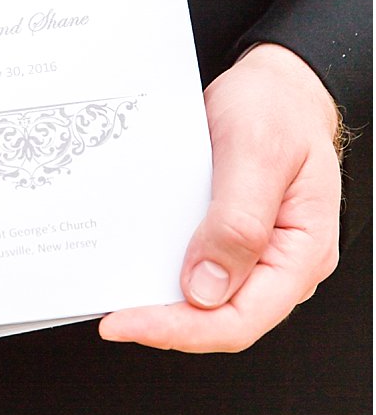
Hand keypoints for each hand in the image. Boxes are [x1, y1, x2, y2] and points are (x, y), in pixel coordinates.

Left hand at [99, 43, 341, 351]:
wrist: (275, 83)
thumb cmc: (276, 108)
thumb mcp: (256, 153)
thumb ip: (237, 222)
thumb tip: (207, 289)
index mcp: (303, 250)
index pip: (243, 318)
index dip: (182, 330)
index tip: (126, 323)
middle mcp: (283, 262)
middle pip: (222, 320)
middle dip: (164, 325)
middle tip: (112, 319)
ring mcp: (257, 253)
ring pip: (207, 302)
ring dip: (160, 304)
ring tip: (114, 297)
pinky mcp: (232, 239)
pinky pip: (198, 271)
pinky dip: (163, 275)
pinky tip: (132, 267)